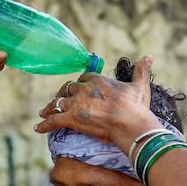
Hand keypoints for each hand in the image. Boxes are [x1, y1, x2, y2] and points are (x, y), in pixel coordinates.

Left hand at [34, 56, 156, 145]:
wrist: (130, 123)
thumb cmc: (136, 106)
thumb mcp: (140, 85)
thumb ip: (142, 70)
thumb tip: (149, 57)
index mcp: (97, 80)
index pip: (83, 79)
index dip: (80, 85)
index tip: (77, 89)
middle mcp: (84, 89)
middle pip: (68, 89)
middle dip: (62, 94)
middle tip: (58, 100)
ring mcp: (76, 103)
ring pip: (57, 103)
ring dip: (50, 107)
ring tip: (43, 112)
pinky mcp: (71, 118)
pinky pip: (53, 120)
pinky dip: (44, 125)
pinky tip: (37, 128)